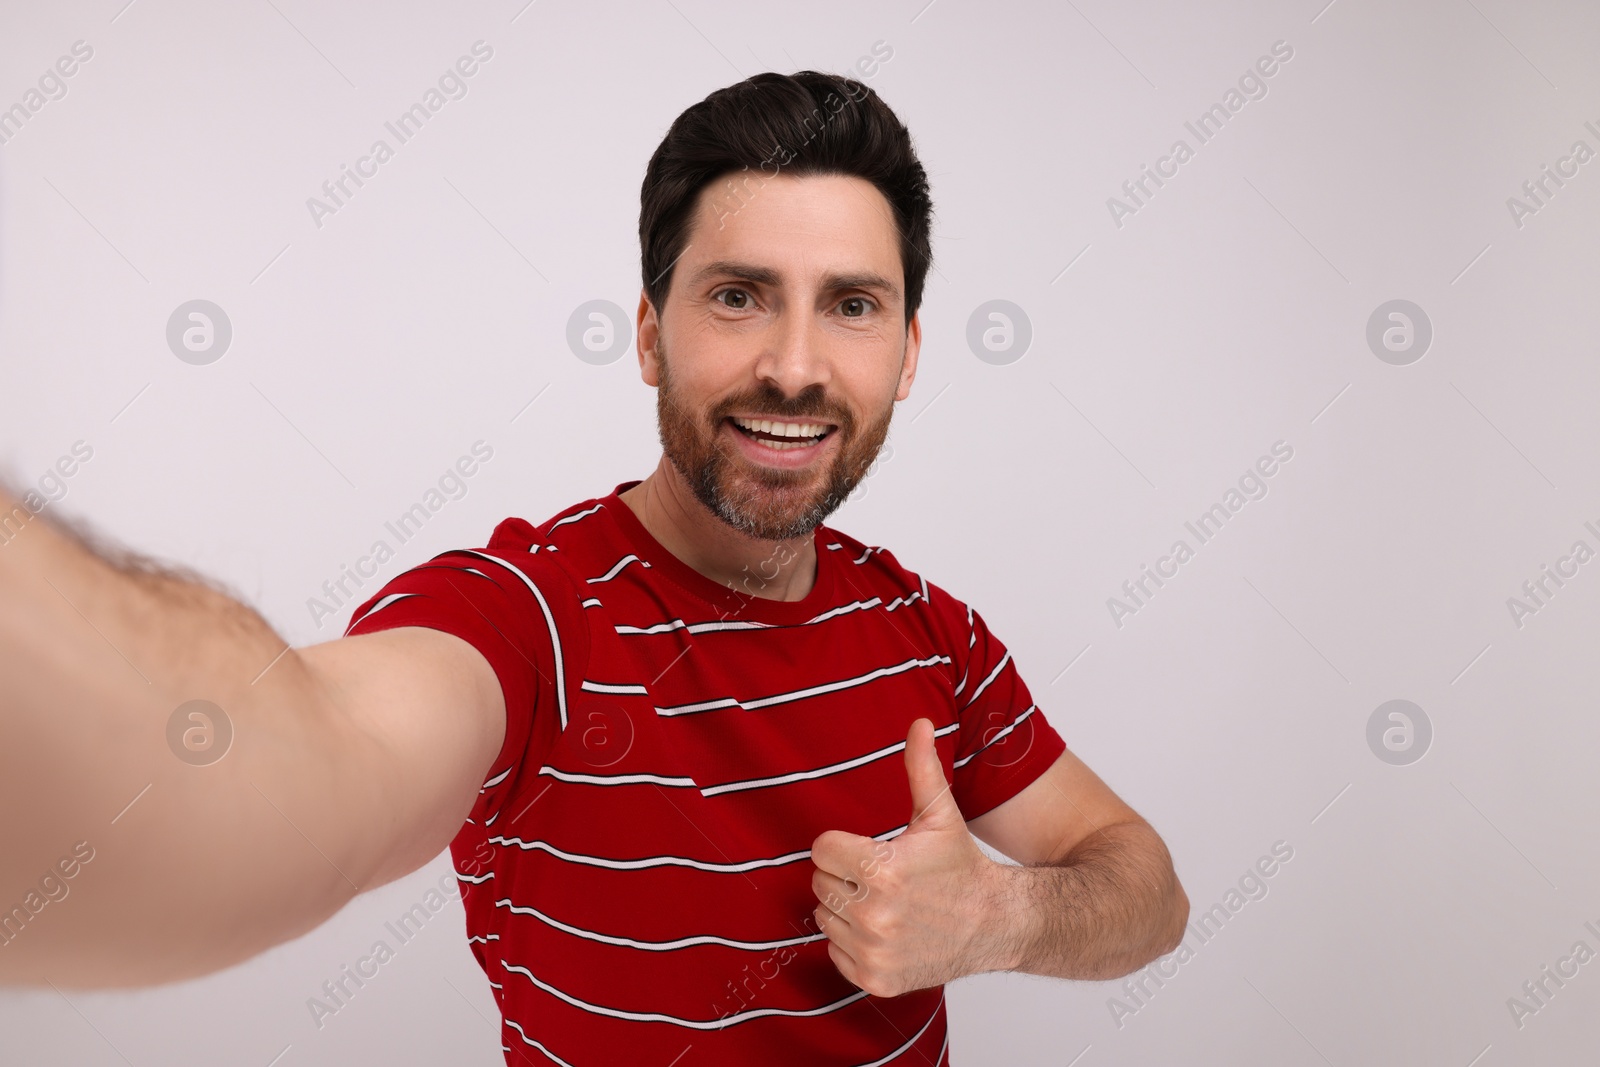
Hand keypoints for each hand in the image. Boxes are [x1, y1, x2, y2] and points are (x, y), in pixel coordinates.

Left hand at [809, 718, 1013, 996]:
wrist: (995, 924)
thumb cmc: (961, 866)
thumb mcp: (940, 814)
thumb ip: (921, 768)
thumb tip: (918, 722)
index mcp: (882, 869)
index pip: (821, 850)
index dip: (843, 846)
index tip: (869, 848)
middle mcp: (875, 914)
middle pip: (820, 883)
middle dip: (844, 876)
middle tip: (881, 876)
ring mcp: (874, 951)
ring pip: (825, 918)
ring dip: (847, 909)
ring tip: (886, 903)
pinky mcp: (875, 979)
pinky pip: (835, 952)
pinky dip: (853, 943)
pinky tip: (885, 931)